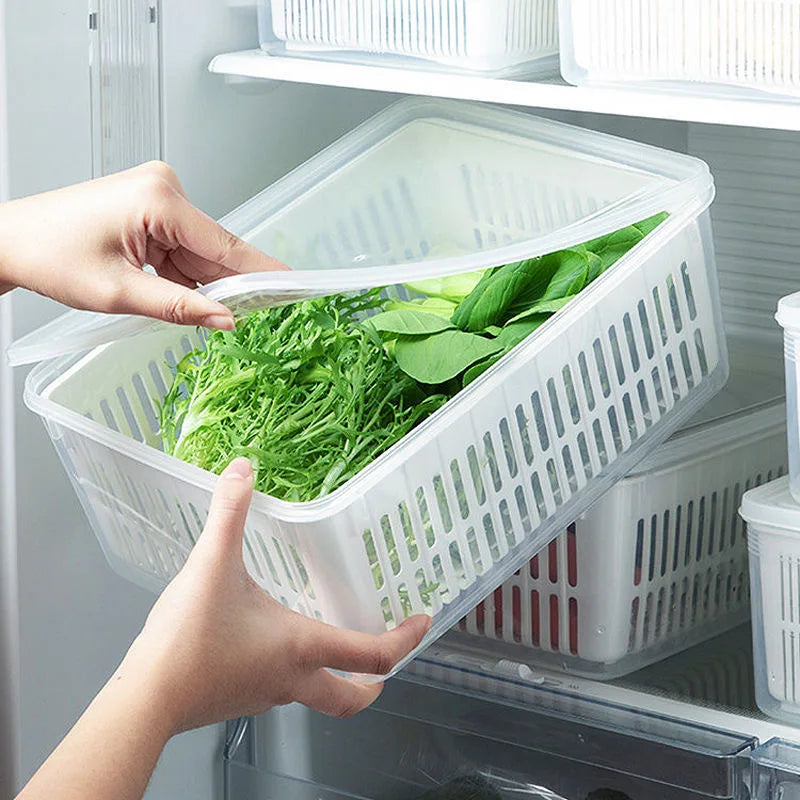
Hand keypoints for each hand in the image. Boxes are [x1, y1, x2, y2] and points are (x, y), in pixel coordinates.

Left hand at [0, 161, 285, 329]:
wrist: (10, 240)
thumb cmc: (49, 255)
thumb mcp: (119, 292)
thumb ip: (179, 307)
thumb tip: (225, 321)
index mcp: (159, 199)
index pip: (226, 246)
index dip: (264, 272)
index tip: (298, 286)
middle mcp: (165, 189)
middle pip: (217, 250)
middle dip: (234, 285)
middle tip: (262, 318)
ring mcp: (160, 197)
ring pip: (202, 253)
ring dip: (208, 285)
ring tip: (216, 316)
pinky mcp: (153, 209)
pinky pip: (185, 250)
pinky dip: (190, 277)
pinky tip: (194, 299)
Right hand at [120, 458, 430, 732]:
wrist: (142, 699)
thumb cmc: (188, 637)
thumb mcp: (212, 564)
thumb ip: (230, 512)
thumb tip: (243, 467)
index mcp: (301, 646)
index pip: (371, 655)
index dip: (406, 640)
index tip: (423, 621)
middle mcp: (292, 680)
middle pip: (350, 700)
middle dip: (376, 683)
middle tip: (386, 664)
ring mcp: (265, 696)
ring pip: (314, 693)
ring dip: (332, 672)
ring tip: (329, 638)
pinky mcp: (238, 700)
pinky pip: (280, 689)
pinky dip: (293, 670)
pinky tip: (270, 644)